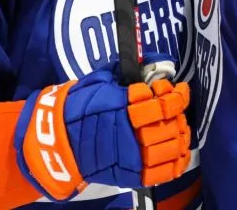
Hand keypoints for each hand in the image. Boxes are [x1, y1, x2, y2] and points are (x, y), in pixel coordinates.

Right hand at [15, 70, 190, 201]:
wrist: (56, 139)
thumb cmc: (76, 107)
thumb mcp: (98, 81)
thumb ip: (122, 74)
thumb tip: (144, 63)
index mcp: (123, 105)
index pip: (162, 101)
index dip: (174, 93)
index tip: (175, 87)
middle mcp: (131, 130)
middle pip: (169, 122)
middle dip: (177, 111)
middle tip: (175, 105)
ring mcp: (132, 154)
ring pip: (170, 146)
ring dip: (179, 134)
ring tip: (179, 125)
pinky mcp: (131, 173)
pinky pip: (162, 172)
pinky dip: (176, 162)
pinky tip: (179, 151)